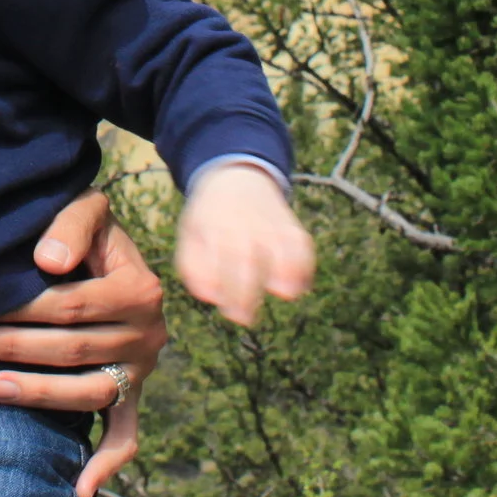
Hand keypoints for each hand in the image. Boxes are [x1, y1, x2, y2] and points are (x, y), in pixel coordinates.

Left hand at [0, 188, 166, 496]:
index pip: (74, 305)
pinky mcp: (132, 392)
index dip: (25, 308)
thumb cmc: (89, 228)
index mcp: (140, 288)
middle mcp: (148, 333)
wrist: (115, 246)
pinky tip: (80, 489)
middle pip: (74, 349)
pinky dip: (106, 462)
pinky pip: (125, 434)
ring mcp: (140, 368)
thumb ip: (71, 224)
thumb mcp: (87, 208)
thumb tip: (46, 262)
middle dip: (14, 347)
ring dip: (40, 394)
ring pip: (90, 393)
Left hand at [174, 162, 315, 327]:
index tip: (226, 309)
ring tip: (282, 294)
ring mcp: (269, 224)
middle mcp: (243, 225)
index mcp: (214, 227)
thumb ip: (194, 270)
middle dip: (247, 292)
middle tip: (245, 318)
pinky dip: (304, 268)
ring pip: (282, 251)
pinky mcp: (291, 227)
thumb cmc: (210, 220)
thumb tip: (210, 297)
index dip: (224, 288)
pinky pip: (303, 248)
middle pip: (247, 259)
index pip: (217, 262)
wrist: (235, 179)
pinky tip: (297, 287)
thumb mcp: (191, 237)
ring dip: (286, 276)